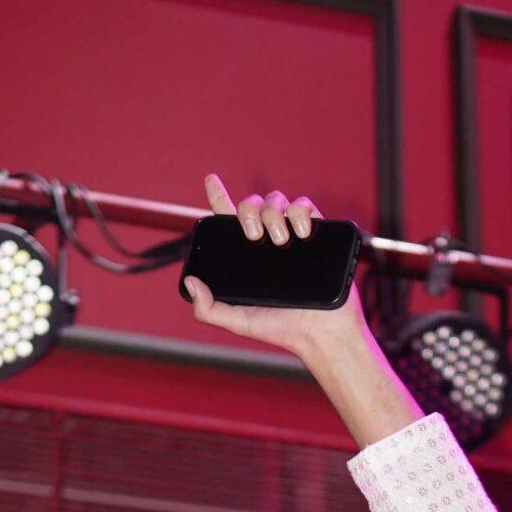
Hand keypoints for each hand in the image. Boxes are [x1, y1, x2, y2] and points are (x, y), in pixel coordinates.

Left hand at [183, 173, 368, 369]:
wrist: (321, 332)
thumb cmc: (280, 329)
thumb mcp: (236, 321)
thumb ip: (207, 309)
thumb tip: (190, 282)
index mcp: (247, 255)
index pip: (228, 219)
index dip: (218, 196)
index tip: (210, 180)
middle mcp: (267, 240)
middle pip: (252, 204)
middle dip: (249, 210)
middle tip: (253, 236)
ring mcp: (292, 234)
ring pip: (276, 200)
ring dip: (273, 213)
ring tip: (281, 241)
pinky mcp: (316, 233)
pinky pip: (305, 206)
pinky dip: (300, 212)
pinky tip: (301, 233)